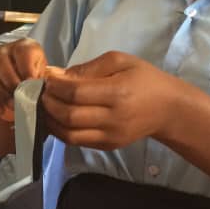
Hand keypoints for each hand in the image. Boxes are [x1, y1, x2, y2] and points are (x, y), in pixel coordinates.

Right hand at [0, 38, 48, 121]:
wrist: (25, 88)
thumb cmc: (36, 81)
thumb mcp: (44, 77)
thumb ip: (40, 81)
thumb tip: (34, 92)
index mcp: (23, 46)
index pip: (22, 51)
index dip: (26, 68)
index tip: (31, 84)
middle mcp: (4, 51)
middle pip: (1, 62)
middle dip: (11, 84)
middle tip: (20, 99)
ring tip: (11, 107)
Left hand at [41, 51, 185, 149]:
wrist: (168, 109)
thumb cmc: (144, 79)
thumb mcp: (120, 61)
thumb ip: (88, 68)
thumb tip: (56, 75)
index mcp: (117, 93)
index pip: (76, 93)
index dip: (55, 86)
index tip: (46, 79)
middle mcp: (113, 119)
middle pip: (69, 115)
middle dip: (48, 104)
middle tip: (41, 93)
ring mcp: (110, 136)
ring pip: (69, 134)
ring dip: (50, 120)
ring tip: (45, 106)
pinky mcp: (108, 146)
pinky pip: (77, 142)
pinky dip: (61, 131)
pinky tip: (57, 118)